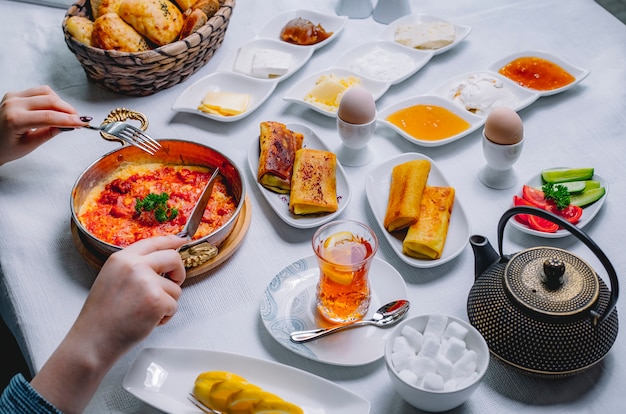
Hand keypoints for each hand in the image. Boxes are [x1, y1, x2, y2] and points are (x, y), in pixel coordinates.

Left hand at [0, 85, 86, 164]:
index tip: (82, 123)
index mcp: (15, 119)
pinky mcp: (15, 94)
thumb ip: (50, 133)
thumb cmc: (6, 147)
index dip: (69, 119)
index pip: (49, 116)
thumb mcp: (30, 144)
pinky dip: (51, 98)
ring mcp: (13, 96)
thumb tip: (69, 126)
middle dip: (68, 110)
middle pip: (50, 101)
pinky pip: (39, 91)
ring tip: (68, 115)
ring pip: (46, 92)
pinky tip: (56, 109)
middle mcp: (13, 104)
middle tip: (79, 120)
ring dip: (61, 103)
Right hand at [72, 235, 188, 354]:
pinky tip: (146, 321)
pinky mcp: (158, 301)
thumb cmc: (101, 315)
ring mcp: (148, 282)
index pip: (153, 242)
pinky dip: (165, 317)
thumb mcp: (111, 278)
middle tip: (174, 282)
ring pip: (175, 288)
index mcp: (121, 258)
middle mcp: (135, 266)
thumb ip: (134, 267)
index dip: (171, 241)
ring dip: (166, 302)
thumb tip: (159, 261)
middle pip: (173, 258)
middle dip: (179, 272)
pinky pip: (174, 306)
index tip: (182, 241)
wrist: (93, 340)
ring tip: (145, 312)